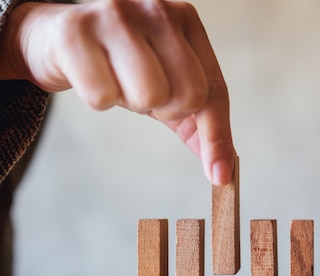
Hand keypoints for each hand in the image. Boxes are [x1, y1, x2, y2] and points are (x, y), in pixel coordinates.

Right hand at [0, 0, 234, 184]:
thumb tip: (222, 171)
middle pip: (188, 95)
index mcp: (186, 21)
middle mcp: (156, 9)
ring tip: (118, 81)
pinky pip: (102, 97)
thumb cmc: (122, 65)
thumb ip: (199, 126)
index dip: (217, 136)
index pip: (213, 89)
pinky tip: (90, 75)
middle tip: (146, 96)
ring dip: (131, 102)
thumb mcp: (169, 90)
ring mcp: (116, 14)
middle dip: (166, 111)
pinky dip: (98, 99)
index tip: (219, 175)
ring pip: (149, 95)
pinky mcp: (75, 30)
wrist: (56, 38)